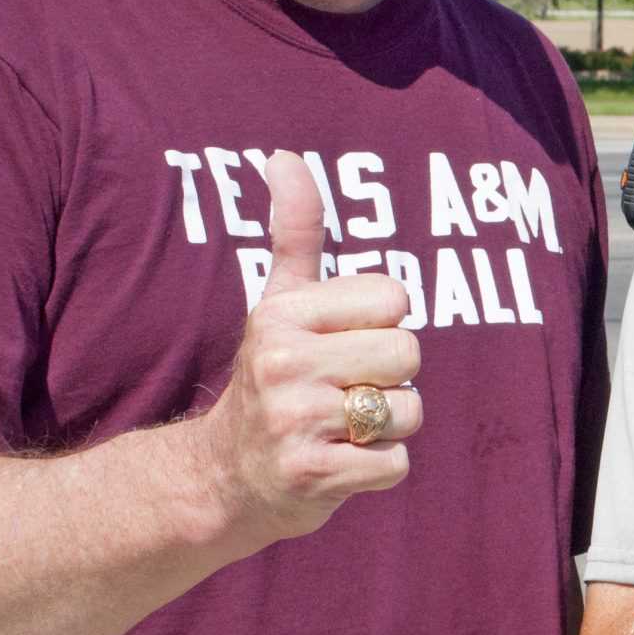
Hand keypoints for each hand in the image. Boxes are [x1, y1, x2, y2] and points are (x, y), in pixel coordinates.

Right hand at [194, 151, 422, 548]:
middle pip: (408, 354)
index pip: (396, 300)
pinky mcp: (313, 477)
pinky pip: (396, 464)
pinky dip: (379, 469)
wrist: (224, 478)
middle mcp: (283, 364)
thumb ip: (295, 231)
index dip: (381, 325)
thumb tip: (285, 156)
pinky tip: (339, 462)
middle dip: (389, 378)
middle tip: (342, 391)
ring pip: (409, 410)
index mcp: (282, 314)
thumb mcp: (278, 301)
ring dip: (387, 426)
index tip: (340, 345)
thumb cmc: (272, 377)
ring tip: (341, 427)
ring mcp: (295, 423)